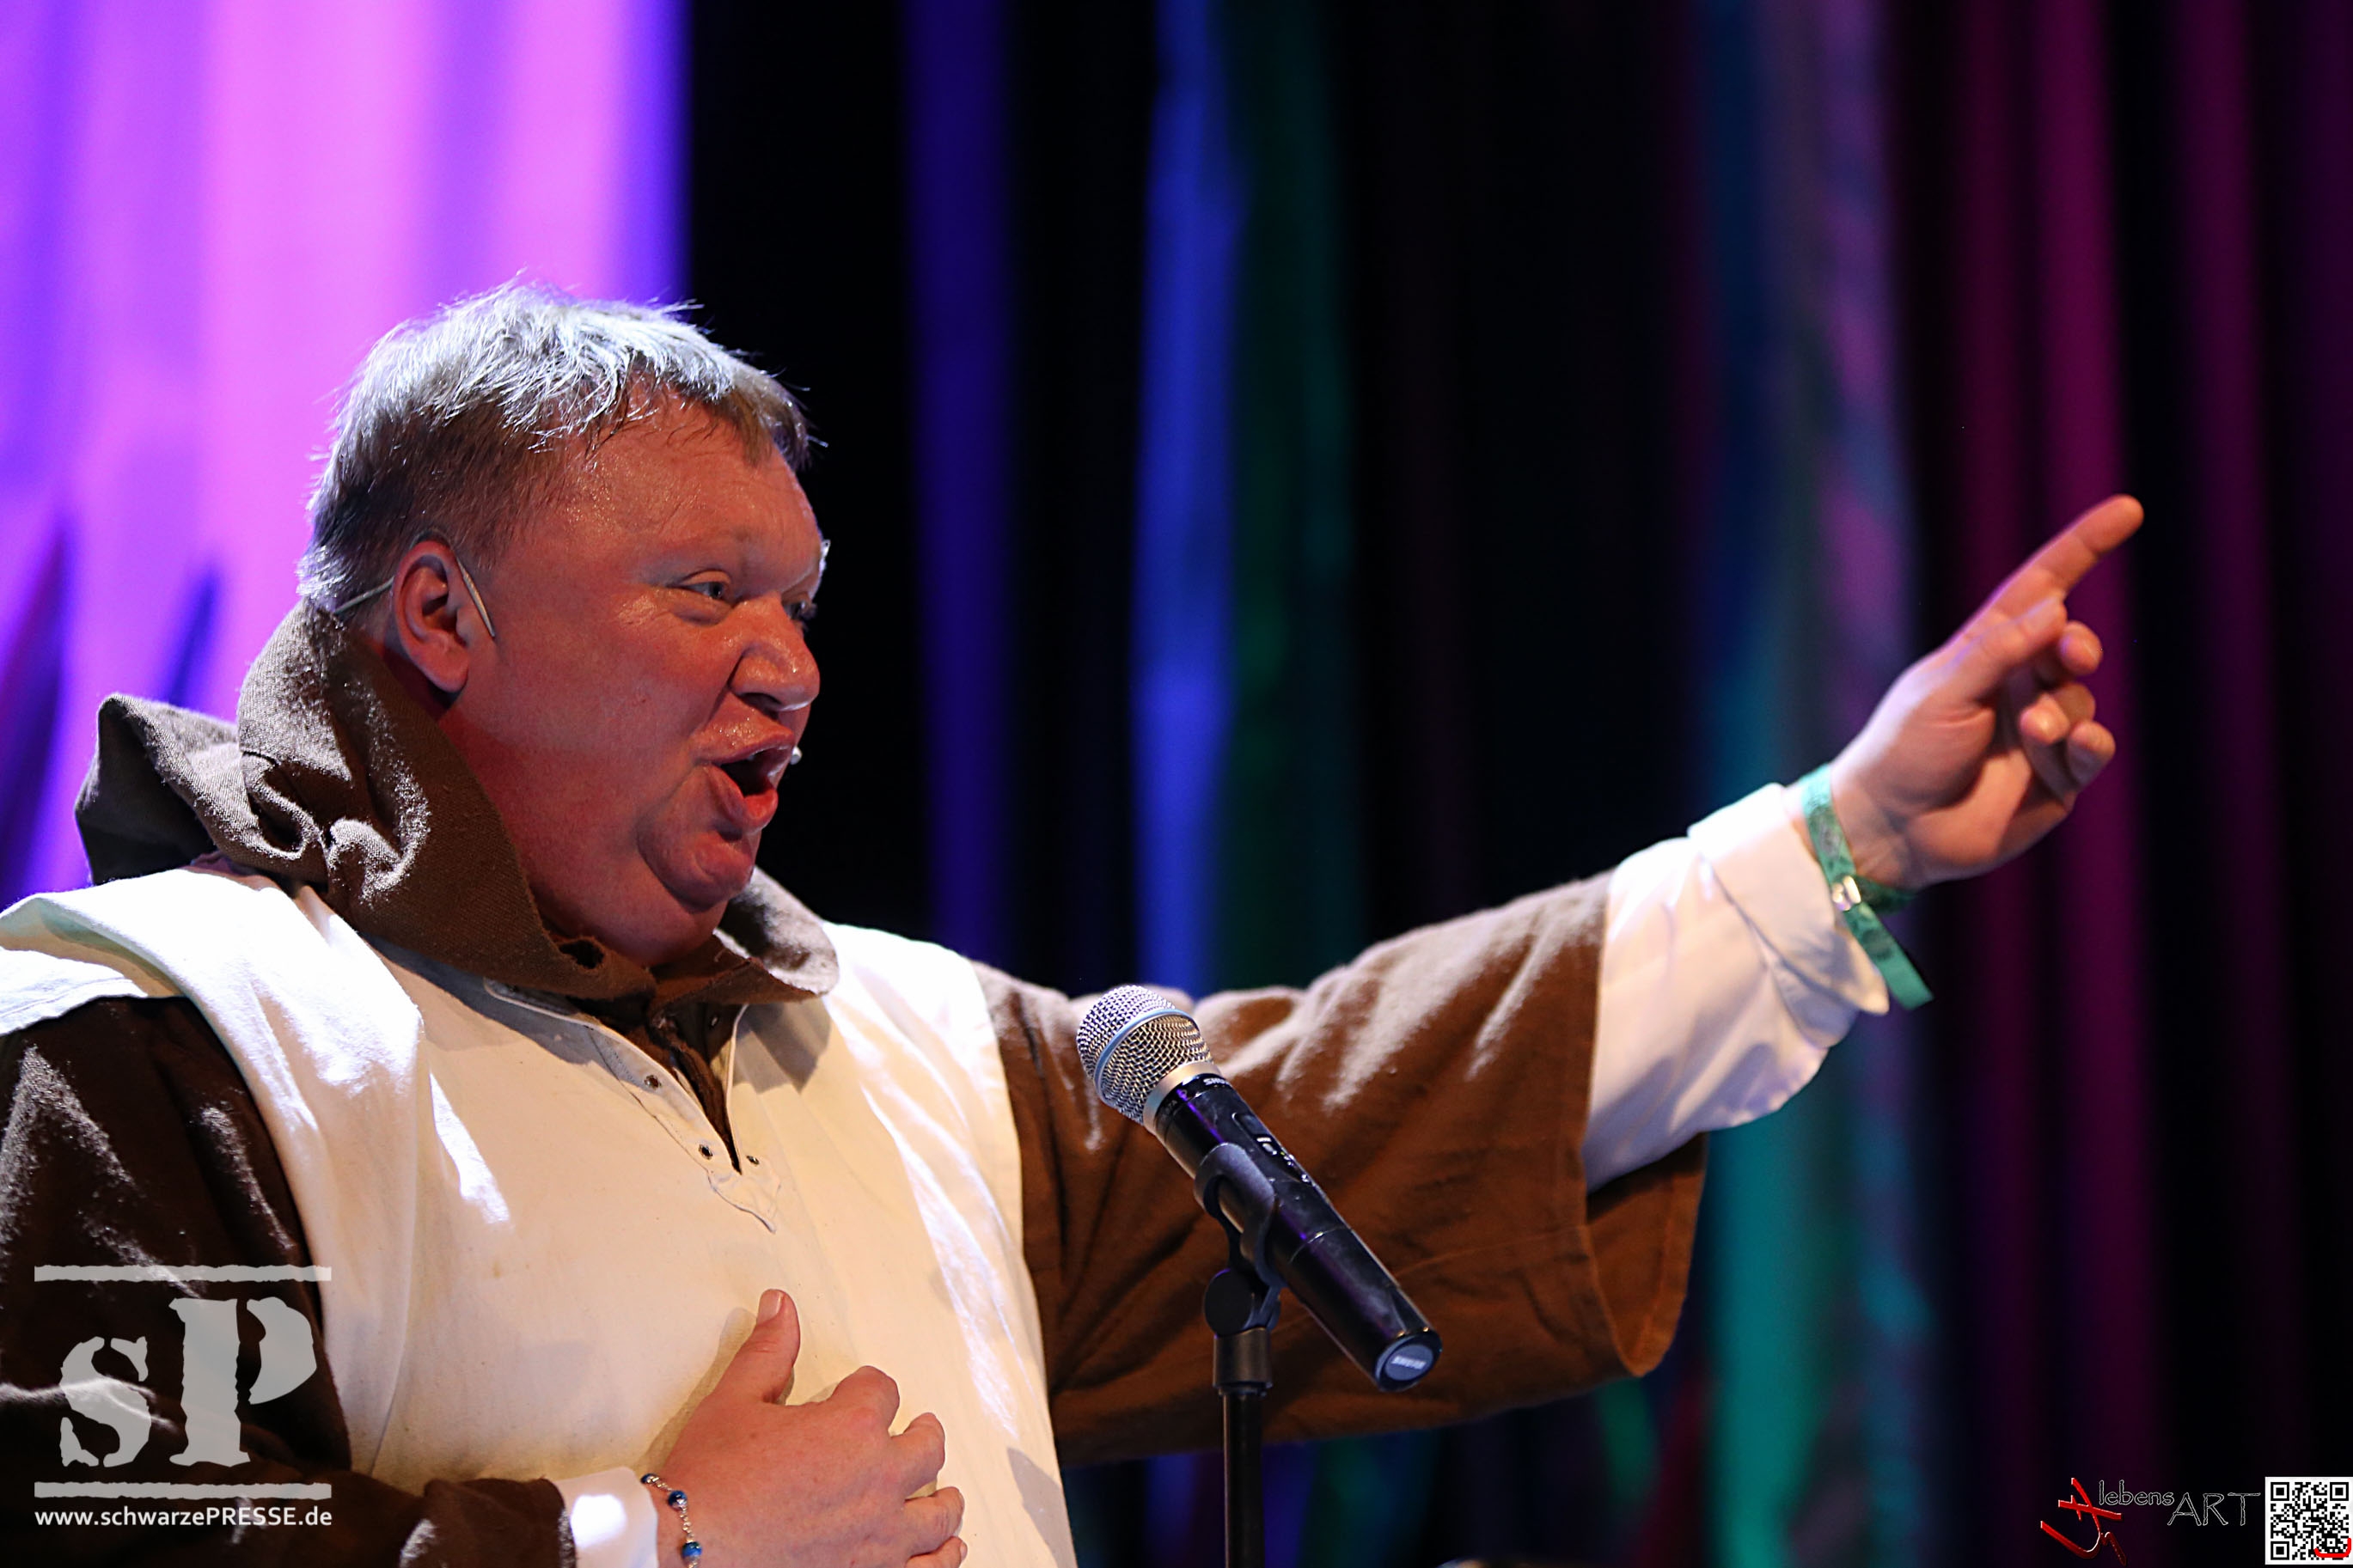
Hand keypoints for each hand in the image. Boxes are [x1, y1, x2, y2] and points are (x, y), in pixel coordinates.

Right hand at [657, 1290, 966, 1567]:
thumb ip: (768, 1351)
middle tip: (919, 1433)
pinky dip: (941, 1557)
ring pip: (938, 1514)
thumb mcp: (735, 1401)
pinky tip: (944, 1551)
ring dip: (943, 1500)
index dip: (869, 1388)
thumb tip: (780, 1306)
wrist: (685, 1546)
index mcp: (851, 1427)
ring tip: (943, 1497)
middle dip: (922, 1435)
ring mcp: (879, 1534)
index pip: (883, 1391)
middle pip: (927, 1447)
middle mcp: (877, 1477)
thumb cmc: (709, 1480)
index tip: (862, 1392)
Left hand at [1818, 494, 2142, 889]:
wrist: (1891, 829)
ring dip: (2063, 710)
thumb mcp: (1942, 692)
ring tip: (2028, 729)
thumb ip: (1997, 651)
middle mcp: (2018, 685)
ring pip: (2083, 700)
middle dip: (2077, 645)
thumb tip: (2057, 608)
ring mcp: (2041, 732)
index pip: (2042, 588)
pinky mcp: (2057, 779)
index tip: (2128, 508)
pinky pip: (2094, 750)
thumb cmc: (1902, 752)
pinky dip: (2089, 743)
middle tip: (2070, 653)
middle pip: (2072, 645)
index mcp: (1985, 652)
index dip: (2084, 548)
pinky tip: (2074, 745)